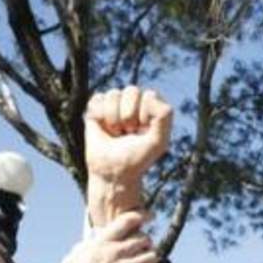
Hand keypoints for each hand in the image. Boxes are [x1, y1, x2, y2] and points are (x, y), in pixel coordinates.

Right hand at [52, 211, 158, 262]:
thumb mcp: (73, 257)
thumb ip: (88, 245)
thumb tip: (96, 236)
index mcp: (101, 243)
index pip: (127, 221)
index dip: (142, 216)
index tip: (149, 217)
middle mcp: (116, 253)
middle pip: (144, 238)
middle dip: (144, 243)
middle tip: (141, 248)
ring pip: (152, 256)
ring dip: (148, 259)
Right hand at [84, 87, 171, 226]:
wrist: (113, 172)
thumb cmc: (138, 158)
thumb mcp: (158, 141)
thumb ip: (164, 116)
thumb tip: (149, 95)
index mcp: (152, 107)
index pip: (149, 96)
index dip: (145, 116)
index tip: (142, 132)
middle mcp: (135, 102)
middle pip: (131, 91)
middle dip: (128, 116)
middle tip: (128, 133)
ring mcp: (116, 103)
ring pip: (114, 94)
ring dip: (114, 118)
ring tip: (116, 132)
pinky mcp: (97, 107)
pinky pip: (98, 99)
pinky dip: (99, 116)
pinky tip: (103, 128)